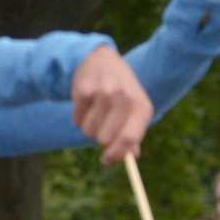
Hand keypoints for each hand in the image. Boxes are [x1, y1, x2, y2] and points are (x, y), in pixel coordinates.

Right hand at [72, 44, 154, 163]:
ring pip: (89, 131)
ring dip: (90, 128)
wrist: (101, 59)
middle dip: (101, 139)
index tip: (106, 160)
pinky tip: (87, 104)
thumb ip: (133, 135)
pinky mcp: (83, 89)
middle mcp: (124, 97)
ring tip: (96, 112)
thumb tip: (130, 159)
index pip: (129, 138)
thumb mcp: (134, 110)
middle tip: (103, 126)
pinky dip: (80, 118)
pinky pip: (77, 120)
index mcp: (141, 106)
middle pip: (105, 139)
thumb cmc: (122, 93)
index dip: (117, 154)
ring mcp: (103, 91)